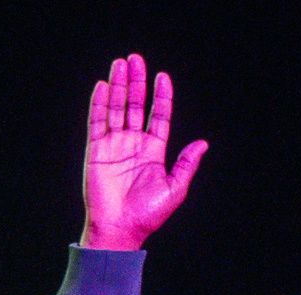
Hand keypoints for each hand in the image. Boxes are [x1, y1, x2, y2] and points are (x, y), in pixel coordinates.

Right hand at [79, 54, 205, 250]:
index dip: (161, 96)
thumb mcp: (175, 188)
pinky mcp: (96, 149)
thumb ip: (187, 164)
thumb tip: (203, 143)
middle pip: (136, 105)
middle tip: (136, 59)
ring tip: (121, 64)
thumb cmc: (148, 214)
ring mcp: (114, 144)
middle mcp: (134, 143)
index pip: (158, 116)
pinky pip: (97, 121)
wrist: (120, 229)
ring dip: (119, 86)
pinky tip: (103, 86)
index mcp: (153, 151)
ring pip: (117, 108)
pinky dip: (99, 103)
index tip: (163, 77)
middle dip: (137, 82)